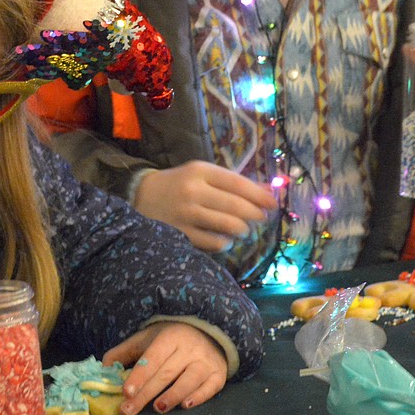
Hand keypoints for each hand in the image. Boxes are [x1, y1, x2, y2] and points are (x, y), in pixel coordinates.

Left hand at [103, 321, 227, 414]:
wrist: (208, 331)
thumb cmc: (170, 339)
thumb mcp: (146, 339)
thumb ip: (124, 353)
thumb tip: (103, 370)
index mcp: (169, 337)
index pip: (152, 358)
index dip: (139, 375)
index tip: (125, 392)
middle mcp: (190, 348)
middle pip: (166, 373)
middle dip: (146, 393)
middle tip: (129, 411)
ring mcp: (206, 361)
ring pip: (190, 379)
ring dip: (173, 395)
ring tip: (158, 408)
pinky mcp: (219, 374)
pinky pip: (210, 387)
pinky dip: (199, 397)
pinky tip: (186, 405)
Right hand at [133, 160, 277, 252]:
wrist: (141, 196)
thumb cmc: (179, 184)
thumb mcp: (203, 174)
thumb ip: (233, 182)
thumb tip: (268, 190)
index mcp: (201, 171)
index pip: (238, 183)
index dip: (260, 196)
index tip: (273, 204)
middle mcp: (193, 191)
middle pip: (237, 206)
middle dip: (255, 215)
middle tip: (261, 219)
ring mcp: (186, 214)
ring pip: (229, 226)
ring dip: (243, 230)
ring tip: (243, 229)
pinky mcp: (181, 234)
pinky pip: (214, 243)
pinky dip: (226, 243)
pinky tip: (225, 239)